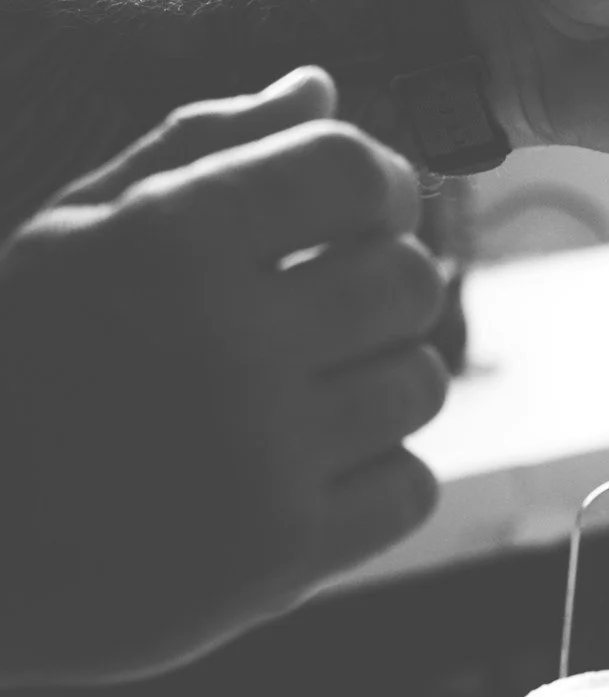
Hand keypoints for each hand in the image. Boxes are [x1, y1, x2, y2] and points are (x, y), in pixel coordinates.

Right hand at [0, 69, 445, 686]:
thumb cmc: (30, 365)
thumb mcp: (75, 234)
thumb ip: (199, 149)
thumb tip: (320, 87)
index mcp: (164, 241)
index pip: (352, 171)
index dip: (377, 185)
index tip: (357, 212)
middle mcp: (224, 342)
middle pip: (410, 279)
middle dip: (383, 284)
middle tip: (327, 309)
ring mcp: (263, 454)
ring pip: (423, 383)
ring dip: (381, 382)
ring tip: (301, 395)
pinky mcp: (290, 550)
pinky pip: (414, 483)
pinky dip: (376, 475)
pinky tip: (302, 468)